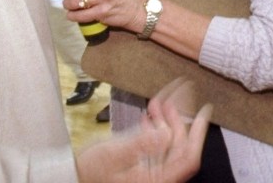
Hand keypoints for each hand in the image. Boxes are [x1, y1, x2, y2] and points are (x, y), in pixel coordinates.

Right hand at [76, 79, 211, 182]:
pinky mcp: (138, 167)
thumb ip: (140, 144)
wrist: (69, 177)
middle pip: (178, 147)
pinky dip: (152, 129)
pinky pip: (153, 146)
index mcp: (155, 180)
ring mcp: (147, 172)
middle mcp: (155, 177)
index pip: (187, 157)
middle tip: (176, 98)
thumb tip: (166, 133)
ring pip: (166, 144)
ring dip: (164, 121)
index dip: (198, 133)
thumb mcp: (111, 155)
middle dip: (178, 120)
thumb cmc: (86, 173)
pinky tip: (148, 116)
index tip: (204, 110)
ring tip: (158, 102)